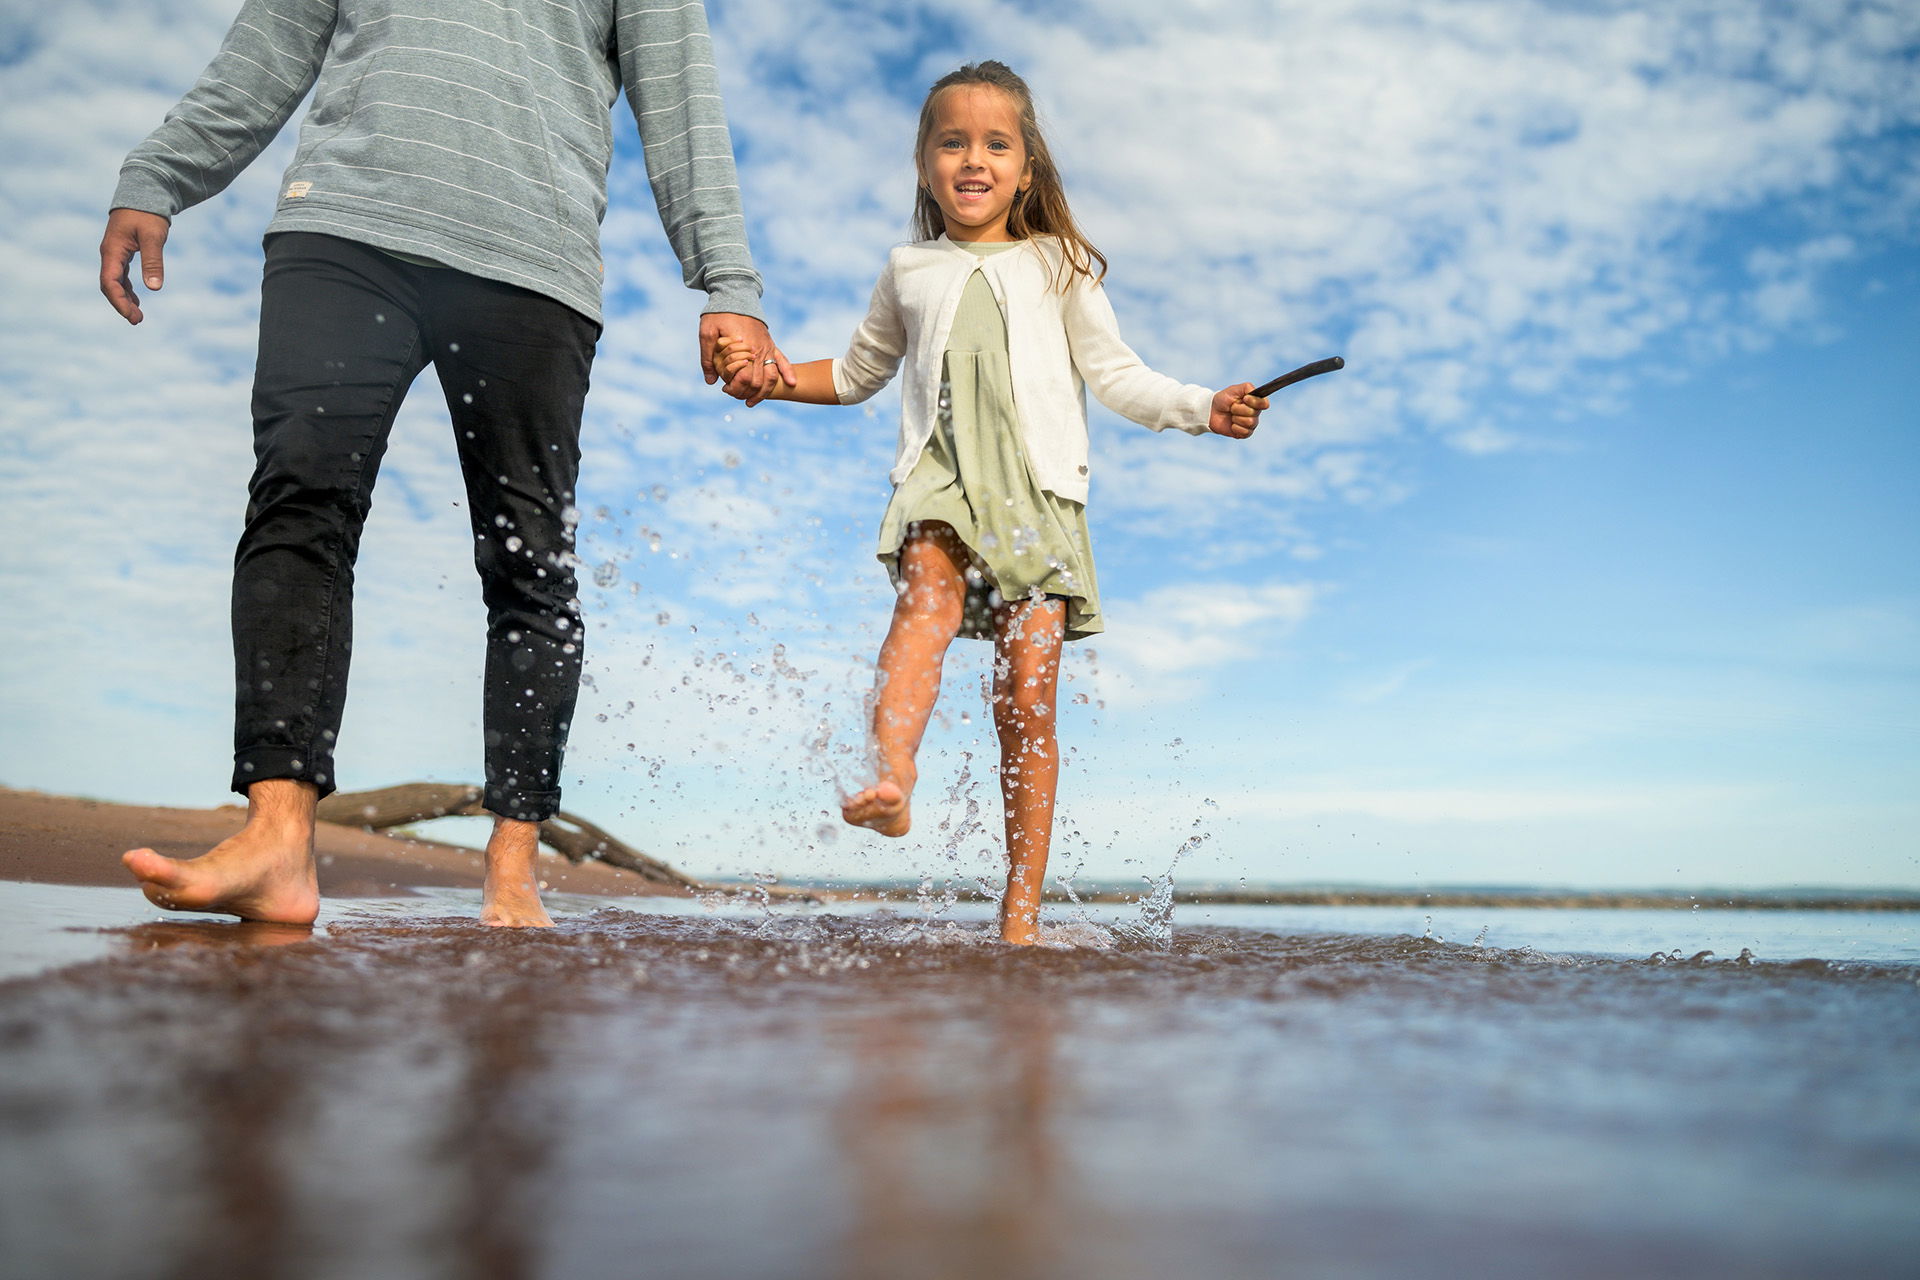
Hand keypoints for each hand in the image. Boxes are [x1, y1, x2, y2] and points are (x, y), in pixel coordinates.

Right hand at [100, 208, 171, 324]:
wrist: (144, 192)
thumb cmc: (148, 213)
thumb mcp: (153, 237)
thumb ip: (153, 261)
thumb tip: (154, 287)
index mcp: (113, 251)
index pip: (110, 282)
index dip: (119, 301)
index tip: (131, 316)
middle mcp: (110, 253)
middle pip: (110, 285)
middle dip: (121, 304)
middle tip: (137, 321)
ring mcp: (115, 253)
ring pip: (115, 281)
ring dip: (124, 299)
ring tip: (137, 315)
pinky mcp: (122, 251)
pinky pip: (120, 275)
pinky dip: (126, 289)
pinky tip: (136, 299)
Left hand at [699, 313, 793, 406]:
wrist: (735, 294)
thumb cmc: (718, 314)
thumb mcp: (706, 333)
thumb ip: (707, 358)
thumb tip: (711, 381)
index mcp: (743, 348)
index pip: (744, 378)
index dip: (735, 389)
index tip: (725, 389)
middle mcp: (759, 350)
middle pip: (759, 382)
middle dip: (747, 393)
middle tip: (734, 395)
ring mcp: (767, 347)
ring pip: (771, 377)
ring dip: (764, 392)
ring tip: (752, 401)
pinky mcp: (770, 344)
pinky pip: (783, 361)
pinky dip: (788, 373)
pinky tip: (792, 384)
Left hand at [1209, 383, 1268, 438]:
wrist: (1212, 412)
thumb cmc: (1223, 399)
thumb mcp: (1234, 389)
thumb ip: (1247, 388)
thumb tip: (1255, 393)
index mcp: (1255, 402)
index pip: (1264, 403)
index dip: (1255, 402)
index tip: (1245, 399)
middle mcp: (1255, 413)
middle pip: (1254, 413)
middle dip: (1239, 409)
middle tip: (1232, 407)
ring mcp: (1251, 424)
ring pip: (1249, 422)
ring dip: (1236, 418)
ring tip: (1231, 416)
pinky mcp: (1244, 433)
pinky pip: (1245, 432)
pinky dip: (1236, 427)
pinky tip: (1231, 424)